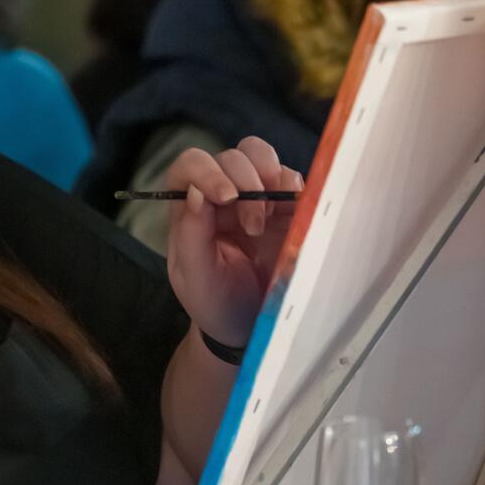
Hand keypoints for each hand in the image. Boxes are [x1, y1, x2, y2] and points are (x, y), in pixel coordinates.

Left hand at [165, 136, 303, 347]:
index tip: (227, 196)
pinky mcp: (285, 208)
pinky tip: (293, 213)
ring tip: (272, 217)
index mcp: (190, 210)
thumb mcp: (196, 278)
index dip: (207, 170)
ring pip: (260, 156)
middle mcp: (221, 196)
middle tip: (254, 226)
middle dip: (246, 182)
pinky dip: (294, 188)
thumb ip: (191, 236)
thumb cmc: (215, 302)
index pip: (190, 166)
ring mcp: (255, 199)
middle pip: (231, 157)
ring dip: (270, 178)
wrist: (250, 327)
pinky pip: (291, 179)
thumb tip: (196, 191)